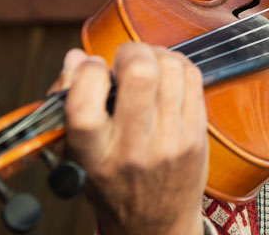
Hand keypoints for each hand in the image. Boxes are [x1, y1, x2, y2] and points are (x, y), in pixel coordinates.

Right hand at [50, 43, 207, 234]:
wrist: (156, 224)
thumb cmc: (112, 184)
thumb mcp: (77, 155)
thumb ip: (71, 105)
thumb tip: (77, 58)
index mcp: (95, 155)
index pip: (84, 103)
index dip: (86, 72)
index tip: (90, 69)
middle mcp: (134, 148)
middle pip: (140, 73)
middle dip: (130, 51)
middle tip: (124, 61)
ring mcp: (171, 141)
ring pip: (170, 68)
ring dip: (155, 54)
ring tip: (146, 66)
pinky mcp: (196, 134)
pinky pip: (192, 77)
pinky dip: (177, 64)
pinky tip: (166, 75)